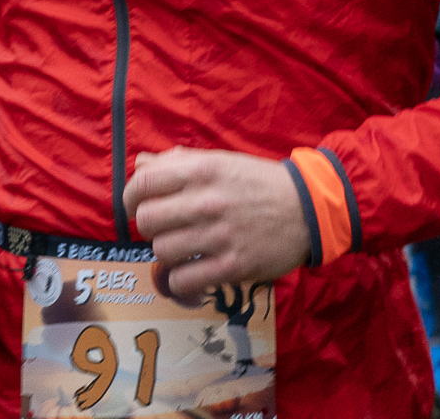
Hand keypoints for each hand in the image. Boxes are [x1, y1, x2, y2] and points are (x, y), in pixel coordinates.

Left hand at [121, 148, 310, 297]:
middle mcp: (207, 202)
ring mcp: (220, 236)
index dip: (129, 196)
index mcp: (202, 171)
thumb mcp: (220, 161)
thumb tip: (140, 164)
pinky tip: (187, 272)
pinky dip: (179, 280)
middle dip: (147, 225)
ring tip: (179, 248)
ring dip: (164, 251)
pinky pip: (184, 279)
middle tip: (161, 228)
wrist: (309, 209)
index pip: (143, 183)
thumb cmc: (259, 182)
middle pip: (146, 219)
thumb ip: (178, 162)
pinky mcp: (233, 266)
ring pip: (161, 250)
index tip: (134, 205)